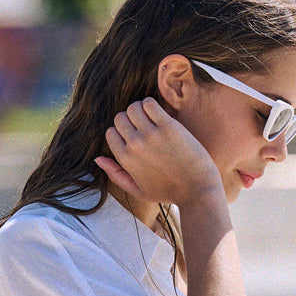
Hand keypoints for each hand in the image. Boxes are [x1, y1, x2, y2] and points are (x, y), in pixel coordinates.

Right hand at [94, 97, 220, 207]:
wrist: (197, 190)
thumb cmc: (169, 192)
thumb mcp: (138, 191)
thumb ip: (116, 175)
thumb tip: (97, 158)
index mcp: (125, 159)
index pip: (111, 132)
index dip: (122, 133)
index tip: (135, 137)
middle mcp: (135, 145)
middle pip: (120, 118)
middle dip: (130, 120)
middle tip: (145, 127)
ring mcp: (151, 135)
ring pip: (133, 107)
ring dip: (140, 109)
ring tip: (152, 119)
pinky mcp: (169, 127)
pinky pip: (150, 103)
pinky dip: (151, 105)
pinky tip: (160, 115)